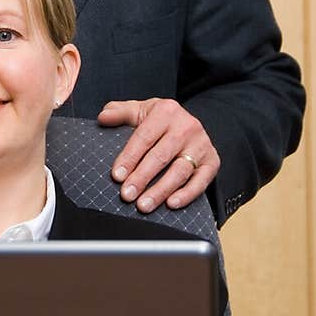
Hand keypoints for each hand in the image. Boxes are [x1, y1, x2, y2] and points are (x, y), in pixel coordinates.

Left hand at [97, 98, 219, 212]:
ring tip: (143, 205)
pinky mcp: (213, 162)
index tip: (117, 176)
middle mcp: (187, 126)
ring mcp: (202, 145)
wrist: (189, 125)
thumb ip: (119, 112)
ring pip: (180, 171)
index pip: (144, 137)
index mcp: (166, 111)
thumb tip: (103, 117)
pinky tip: (171, 204)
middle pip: (161, 156)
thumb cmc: (159, 121)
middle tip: (126, 195)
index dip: (129, 158)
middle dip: (142, 178)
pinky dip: (187, 195)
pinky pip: (201, 181)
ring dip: (160, 191)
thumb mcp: (139, 111)